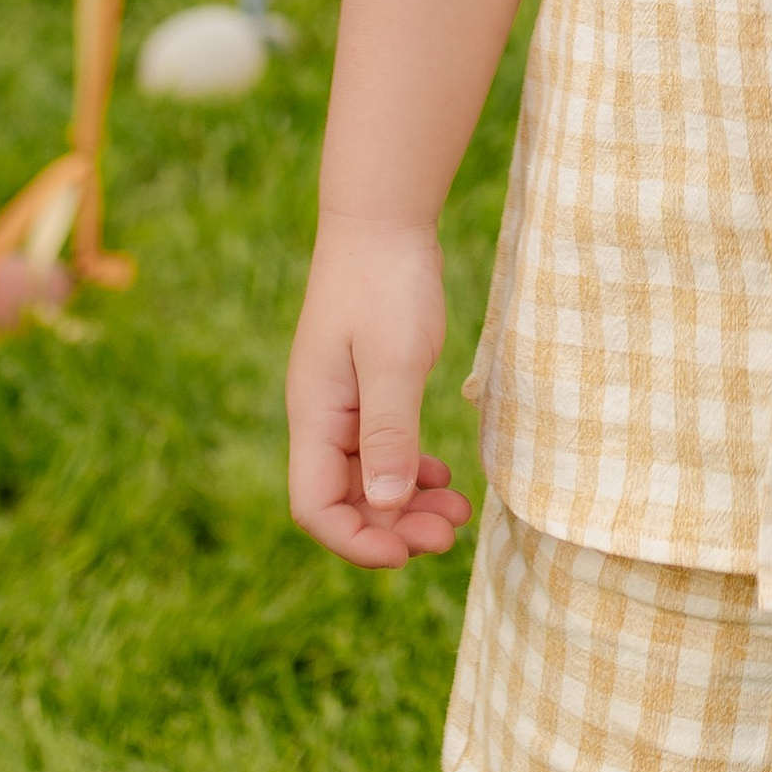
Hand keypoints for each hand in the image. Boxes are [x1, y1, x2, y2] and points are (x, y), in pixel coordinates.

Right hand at [287, 212, 472, 568]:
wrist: (383, 220)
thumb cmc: (385, 282)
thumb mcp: (393, 358)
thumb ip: (389, 431)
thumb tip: (388, 504)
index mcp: (314, 416)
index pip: (315, 507)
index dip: (357, 541)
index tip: (408, 552)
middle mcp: (321, 418)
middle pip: (345, 500)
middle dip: (394, 528)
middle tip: (451, 533)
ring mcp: (343, 404)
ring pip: (368, 478)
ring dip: (408, 504)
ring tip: (458, 513)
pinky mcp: (368, 388)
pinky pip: (382, 448)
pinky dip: (411, 470)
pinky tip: (443, 474)